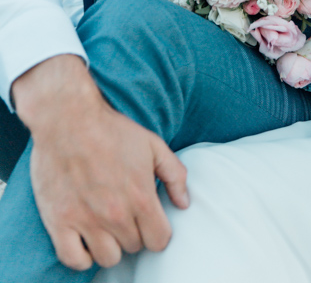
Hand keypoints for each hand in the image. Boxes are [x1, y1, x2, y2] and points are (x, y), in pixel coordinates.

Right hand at [12, 55, 188, 270]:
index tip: (150, 220)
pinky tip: (85, 239)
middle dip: (134, 233)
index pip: (159, 241)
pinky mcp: (59, 221)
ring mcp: (86, 220)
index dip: (157, 232)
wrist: (68, 118)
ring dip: (110, 246)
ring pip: (107, 258)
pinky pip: (73, 260)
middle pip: (134, 247)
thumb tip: (184, 203)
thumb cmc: (112, 129)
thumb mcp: (153, 144)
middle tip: (125, 213)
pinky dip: (81, 255)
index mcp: (141, 197)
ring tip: (107, 226)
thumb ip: (174, 175)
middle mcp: (115, 215)